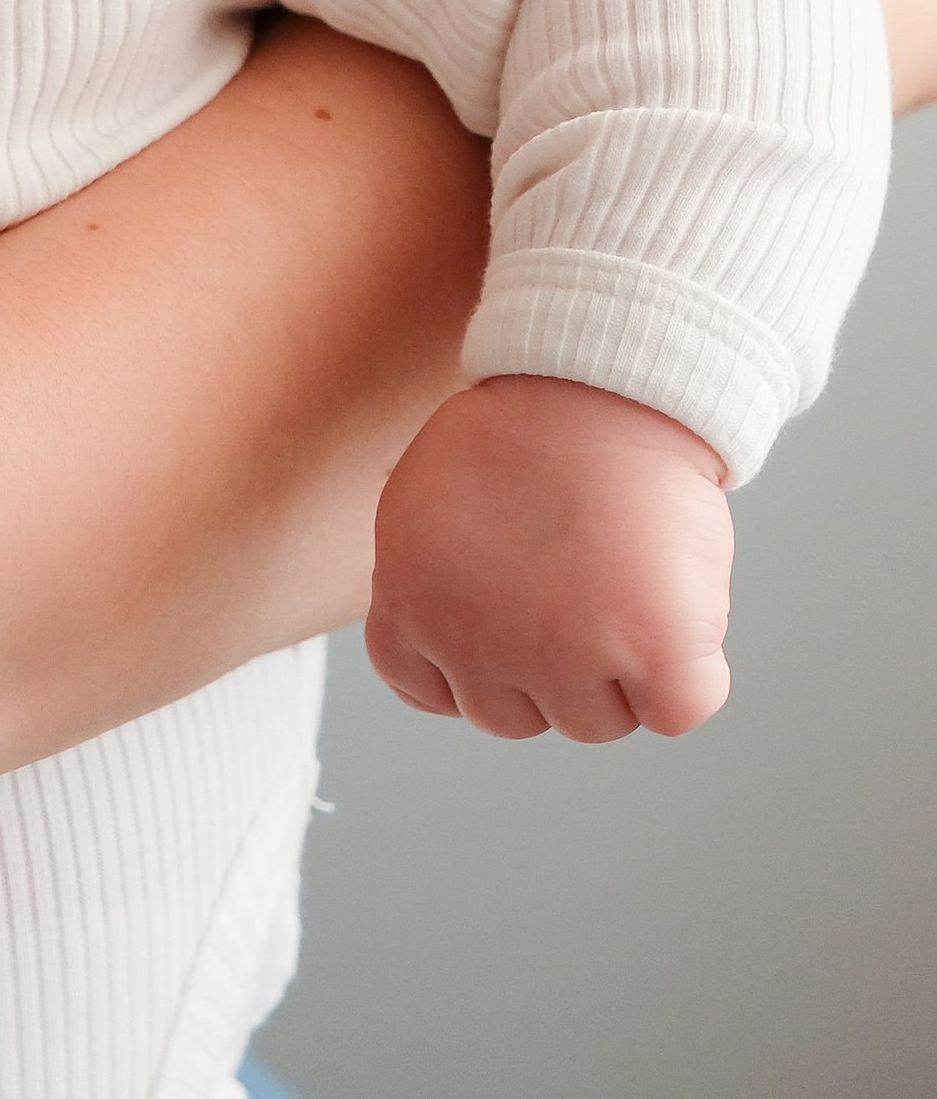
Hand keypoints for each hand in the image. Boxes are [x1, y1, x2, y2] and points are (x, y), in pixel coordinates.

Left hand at [367, 377, 732, 741]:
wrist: (602, 377)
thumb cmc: (529, 423)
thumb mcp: (428, 499)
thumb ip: (434, 576)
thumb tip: (464, 623)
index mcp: (408, 601)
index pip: (423, 686)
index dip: (475, 664)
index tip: (512, 615)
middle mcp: (474, 643)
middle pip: (517, 716)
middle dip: (549, 664)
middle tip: (580, 580)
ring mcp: (562, 656)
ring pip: (597, 721)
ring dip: (621, 669)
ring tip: (626, 572)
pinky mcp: (652, 652)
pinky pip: (679, 709)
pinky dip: (692, 671)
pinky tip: (678, 603)